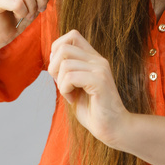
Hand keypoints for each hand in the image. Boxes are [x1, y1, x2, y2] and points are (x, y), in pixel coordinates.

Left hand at [48, 29, 131, 148]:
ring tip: (71, 94)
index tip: (59, 71)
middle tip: (62, 85)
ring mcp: (100, 69)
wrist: (112, 128)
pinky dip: (65, 90)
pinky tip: (73, 99)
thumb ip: (66, 70)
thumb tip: (51, 57)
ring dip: (60, 83)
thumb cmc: (92, 110)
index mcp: (93, 58)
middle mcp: (98, 60)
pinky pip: (70, 77)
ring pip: (65, 64)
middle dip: (53, 68)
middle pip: (63, 47)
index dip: (57, 49)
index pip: (72, 35)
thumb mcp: (74, 86)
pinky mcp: (99, 81)